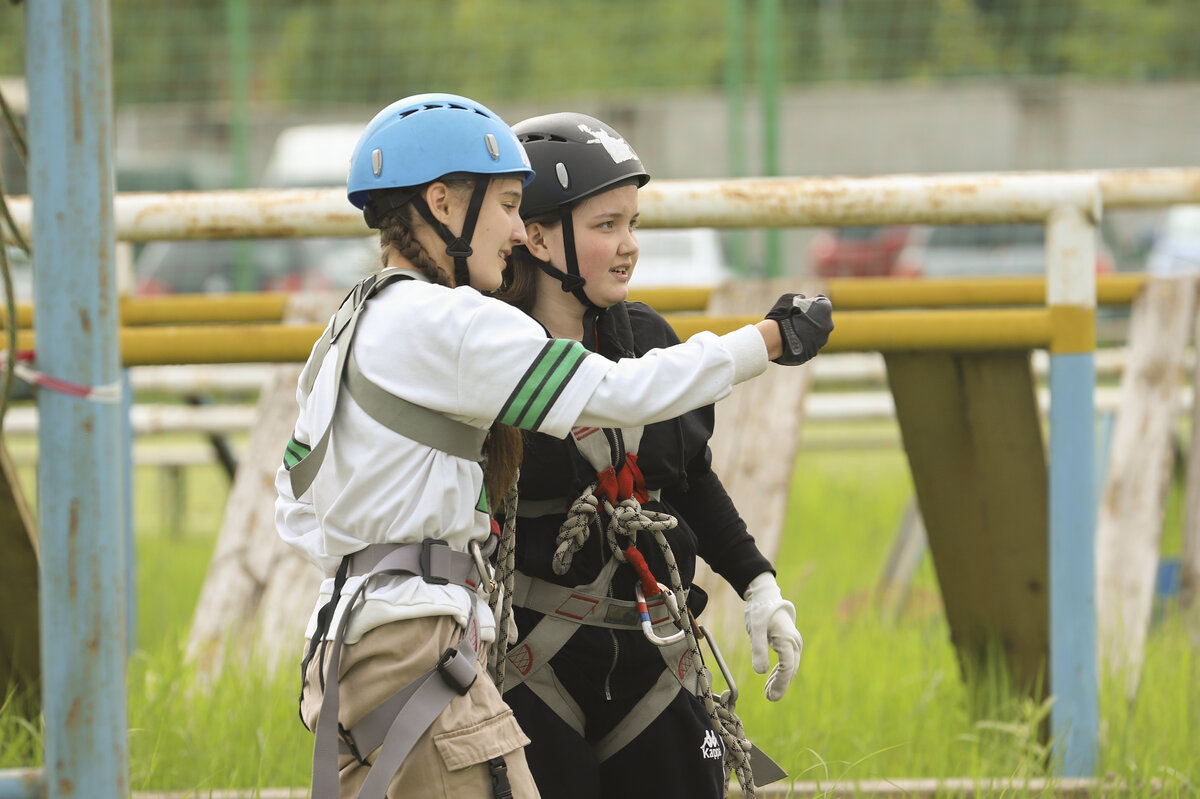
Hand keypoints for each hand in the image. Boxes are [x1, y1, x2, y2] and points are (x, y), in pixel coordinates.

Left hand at [743, 572, 802, 701]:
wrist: (765, 596)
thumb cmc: (760, 611)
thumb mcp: (756, 629)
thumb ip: (758, 649)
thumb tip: (760, 673)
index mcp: (788, 640)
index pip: (787, 667)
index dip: (780, 683)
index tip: (771, 695)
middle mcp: (794, 643)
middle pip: (790, 669)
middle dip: (780, 685)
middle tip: (769, 698)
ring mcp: (793, 643)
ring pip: (790, 667)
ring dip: (780, 680)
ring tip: (768, 693)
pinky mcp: (788, 643)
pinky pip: (787, 662)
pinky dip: (779, 673)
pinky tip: (770, 681)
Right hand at [764, 293, 832, 365]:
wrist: (776, 338)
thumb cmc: (783, 316)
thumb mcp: (789, 299)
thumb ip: (799, 298)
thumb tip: (802, 299)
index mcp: (825, 308)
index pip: (822, 302)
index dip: (812, 302)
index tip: (803, 304)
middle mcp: (828, 324)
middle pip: (821, 319)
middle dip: (812, 317)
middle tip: (798, 318)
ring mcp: (823, 340)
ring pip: (817, 333)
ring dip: (808, 331)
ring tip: (793, 330)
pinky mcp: (815, 351)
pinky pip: (810, 344)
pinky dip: (804, 342)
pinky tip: (792, 340)